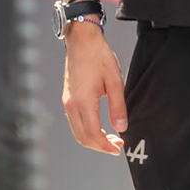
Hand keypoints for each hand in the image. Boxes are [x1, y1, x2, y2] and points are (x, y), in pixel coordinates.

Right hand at [61, 24, 126, 154]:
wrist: (82, 41)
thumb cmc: (99, 57)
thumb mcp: (115, 82)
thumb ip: (118, 107)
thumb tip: (121, 127)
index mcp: (84, 101)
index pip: (93, 134)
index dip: (106, 146)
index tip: (118, 149)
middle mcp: (72, 104)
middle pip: (83, 137)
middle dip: (100, 146)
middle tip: (117, 145)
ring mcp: (67, 101)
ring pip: (77, 131)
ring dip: (93, 139)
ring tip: (110, 137)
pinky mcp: (68, 97)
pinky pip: (74, 122)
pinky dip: (86, 130)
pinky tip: (99, 127)